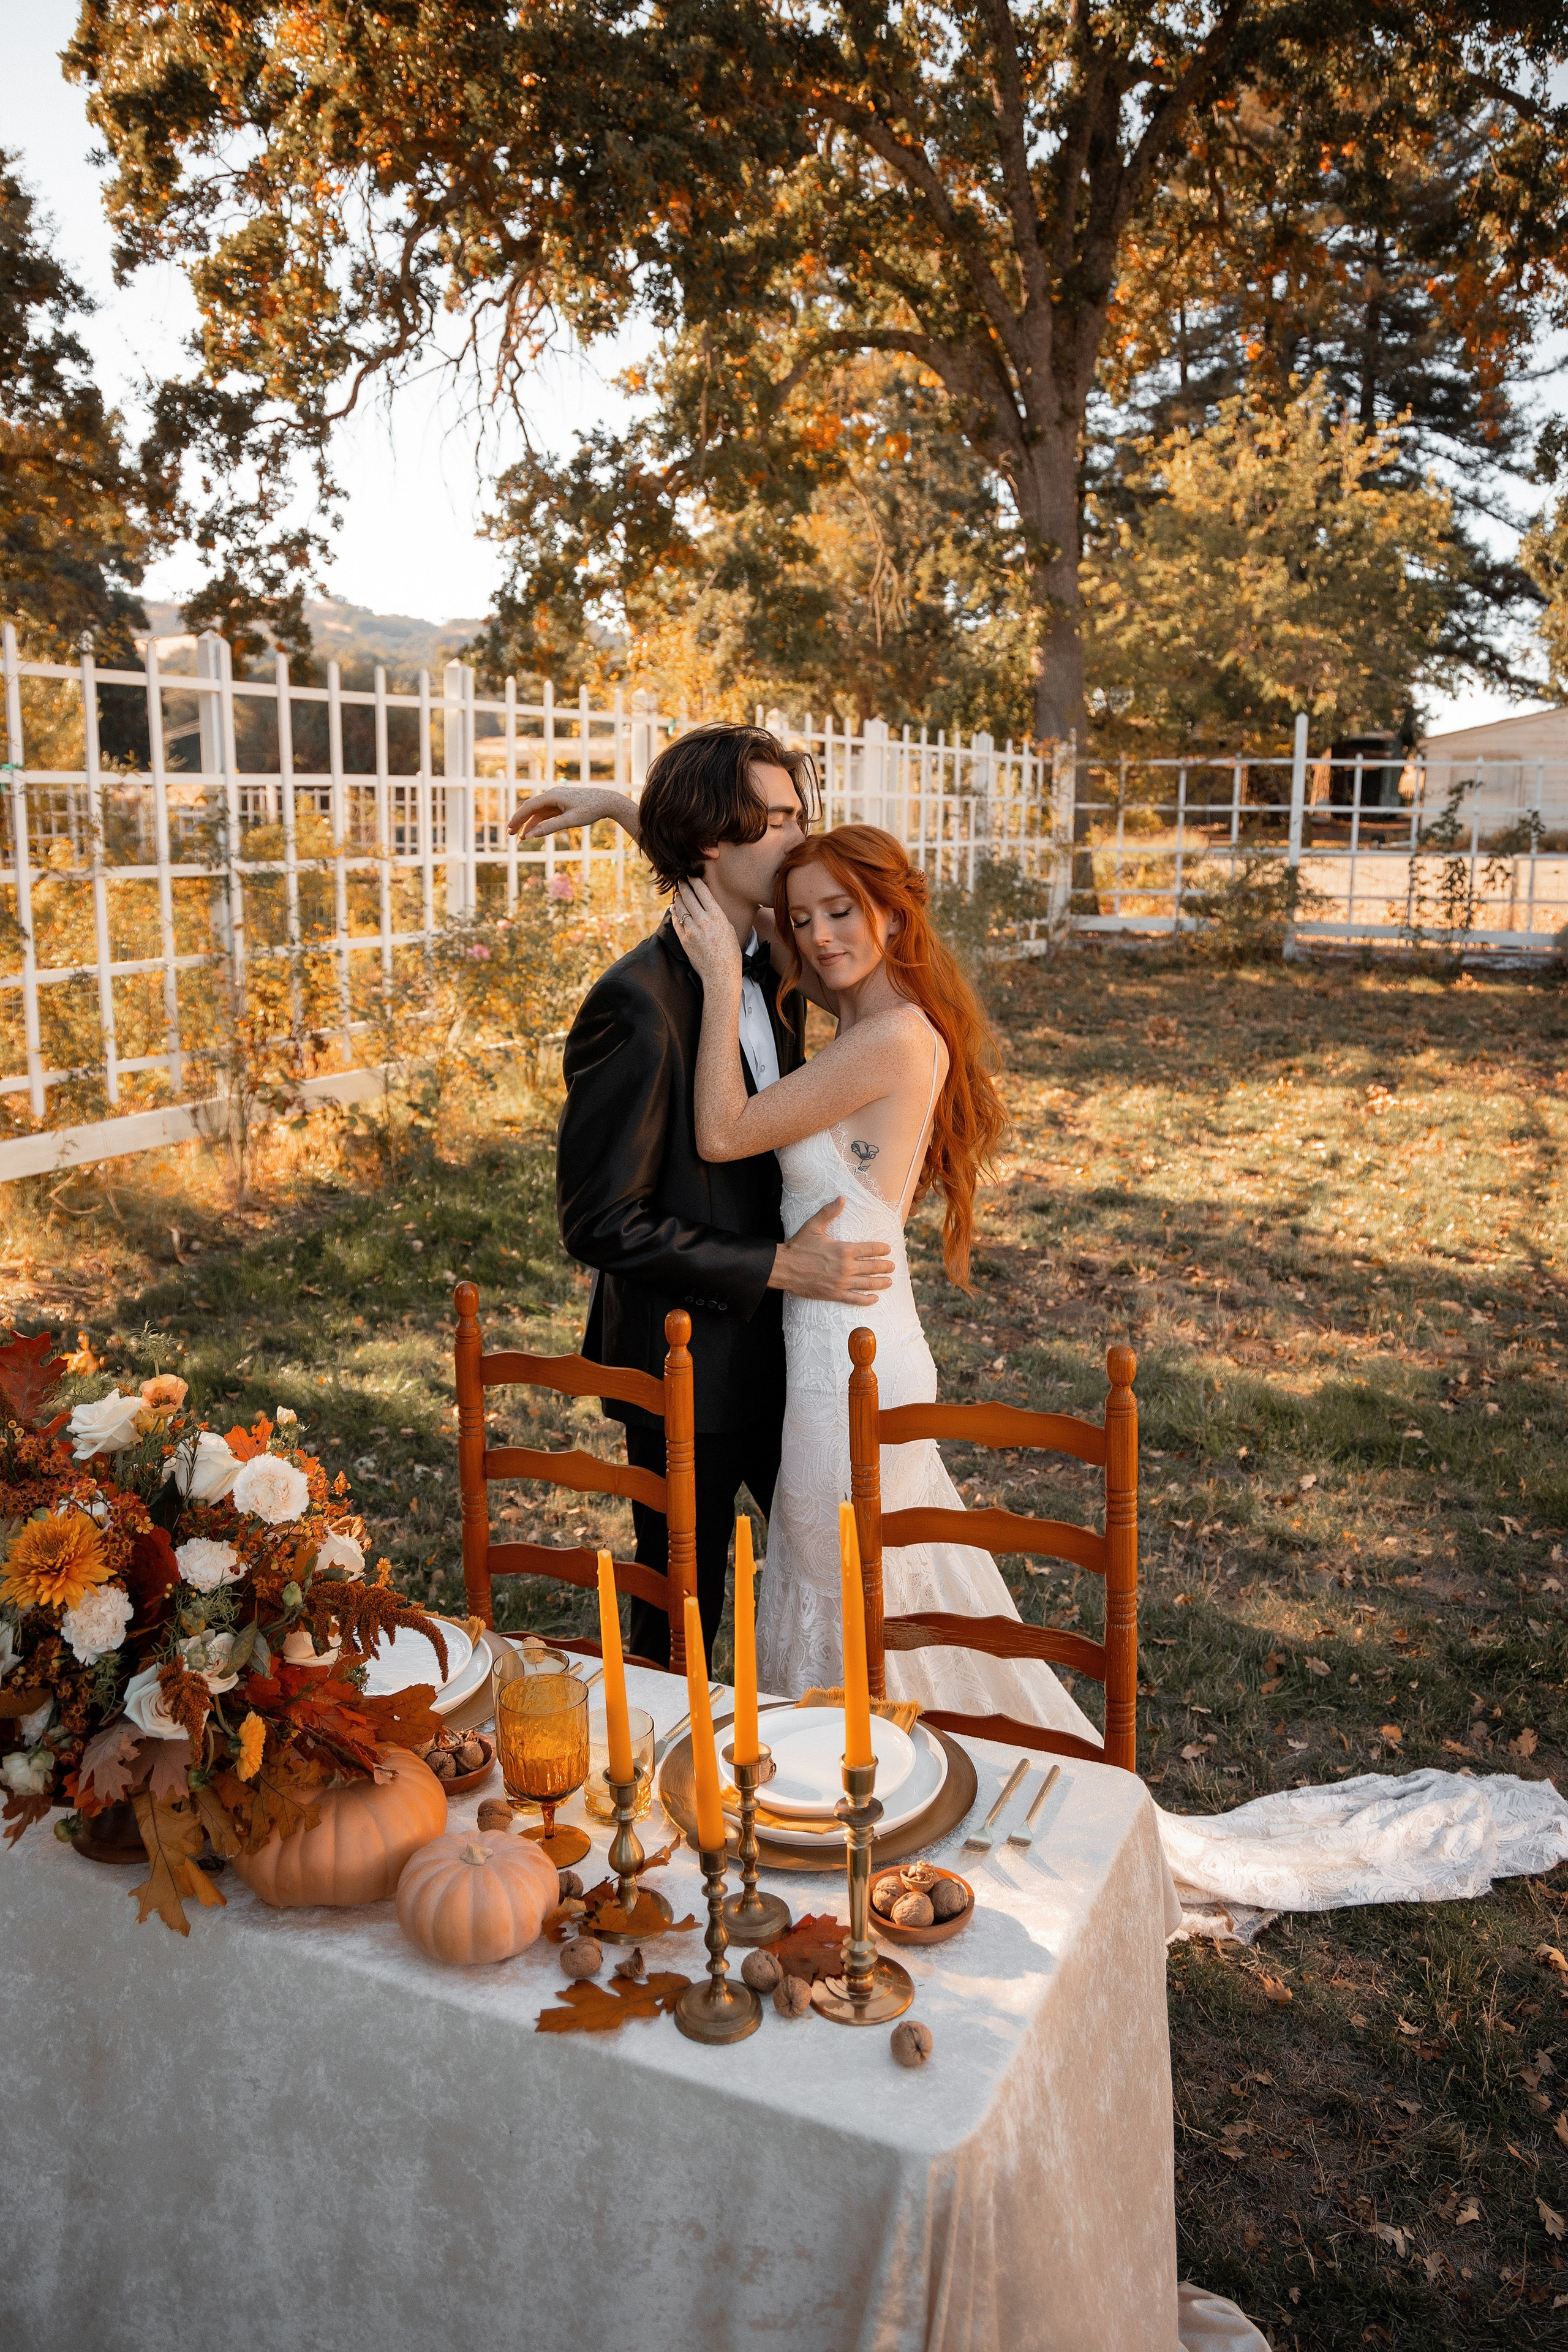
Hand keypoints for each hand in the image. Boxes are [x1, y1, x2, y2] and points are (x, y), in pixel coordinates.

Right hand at [507, 785, 636, 840]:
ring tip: (521, 837)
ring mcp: (557, 799)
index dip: (517, 818)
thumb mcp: (570, 821)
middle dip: (520, 821)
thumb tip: (531, 835)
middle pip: (531, 808)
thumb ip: (550, 827)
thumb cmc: (591, 810)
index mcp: (552, 796)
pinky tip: (534, 831)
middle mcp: (552, 795)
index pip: (529, 807)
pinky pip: (546, 813)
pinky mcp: (562, 804)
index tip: (509, 829)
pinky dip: (540, 822)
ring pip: (538, 812)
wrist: (607, 801)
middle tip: (510, 834)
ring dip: (529, 823)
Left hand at [671, 877, 742, 990]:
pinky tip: (674, 909)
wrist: (720, 974)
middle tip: (680, 879)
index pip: (703, 892)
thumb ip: (718, 917)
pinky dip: (674, 913)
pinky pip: (676, 921)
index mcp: (717, 916)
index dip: (695, 882)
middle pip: (689, 897)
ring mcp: (691, 930)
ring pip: (680, 908)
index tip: (691, 876)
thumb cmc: (730, 953)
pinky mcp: (684, 939)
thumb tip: (710, 908)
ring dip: (678, 898)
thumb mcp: (730, 930)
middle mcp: (703, 921)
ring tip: (678, 893)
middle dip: (684, 886)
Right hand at [768, 1200, 894, 1303]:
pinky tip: (875, 1299)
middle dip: (885, 1266)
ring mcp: (841, 1282)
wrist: (784, 1268)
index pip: (870, 1248)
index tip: (888, 1250)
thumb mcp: (813, 1226)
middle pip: (872, 1267)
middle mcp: (846, 1267)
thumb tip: (841, 1198)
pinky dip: (867, 1300)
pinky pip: (855, 1299)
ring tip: (889, 1281)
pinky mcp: (835, 1294)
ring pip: (868, 1284)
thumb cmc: (799, 1246)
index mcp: (843, 1249)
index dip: (881, 1249)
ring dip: (881, 1282)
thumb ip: (829, 1212)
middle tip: (892, 1266)